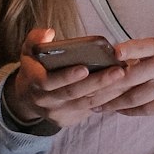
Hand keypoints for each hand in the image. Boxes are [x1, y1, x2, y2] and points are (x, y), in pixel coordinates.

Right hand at [6, 27, 127, 129]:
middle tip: (118, 71)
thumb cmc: (35, 67)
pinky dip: (106, 100)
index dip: (67, 76)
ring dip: (107, 92)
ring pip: (85, 104)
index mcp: (34, 83)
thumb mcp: (28, 50)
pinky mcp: (68, 120)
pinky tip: (122, 89)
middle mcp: (45, 101)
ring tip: (126, 79)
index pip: (50, 82)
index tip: (85, 68)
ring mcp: (57, 113)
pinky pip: (90, 110)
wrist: (27, 97)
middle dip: (97, 82)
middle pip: (73, 94)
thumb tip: (49, 33)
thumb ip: (35, 39)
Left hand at [88, 37, 153, 116]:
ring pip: (135, 97)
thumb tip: (111, 58)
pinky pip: (147, 109)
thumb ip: (139, 52)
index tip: (100, 61)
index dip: (120, 54)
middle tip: (85, 92)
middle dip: (105, 88)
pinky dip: (130, 111)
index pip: (136, 49)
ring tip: (95, 105)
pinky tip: (117, 110)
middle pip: (129, 79)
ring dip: (113, 103)